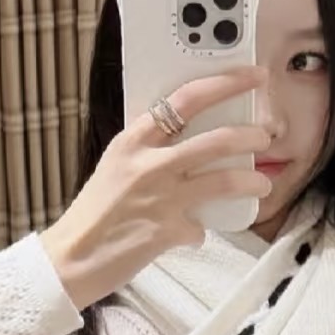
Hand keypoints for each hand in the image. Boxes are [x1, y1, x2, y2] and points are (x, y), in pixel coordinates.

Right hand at [40, 66, 279, 307]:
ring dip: (251, 181)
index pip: (186, 98)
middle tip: (264, 137)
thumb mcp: (116, 167)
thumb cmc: (93, 213)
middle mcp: (149, 164)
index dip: (226, 83)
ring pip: (223, 180)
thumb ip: (148, 151)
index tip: (252, 76)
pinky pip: (201, 229)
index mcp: (133, 140)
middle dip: (250, 135)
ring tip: (263, 184)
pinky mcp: (168, 232)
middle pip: (216, 140)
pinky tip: (194, 234)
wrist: (70, 258)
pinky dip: (200, 232)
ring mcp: (161, 198)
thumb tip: (184, 141)